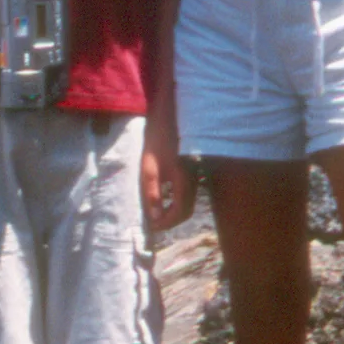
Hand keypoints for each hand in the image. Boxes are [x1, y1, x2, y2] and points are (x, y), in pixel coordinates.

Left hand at [142, 112, 196, 231]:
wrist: (171, 117)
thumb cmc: (158, 140)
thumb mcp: (149, 168)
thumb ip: (152, 193)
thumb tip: (154, 216)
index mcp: (183, 183)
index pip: (179, 213)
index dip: (166, 223)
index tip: (152, 227)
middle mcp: (193, 183)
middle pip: (186, 212)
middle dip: (170, 221)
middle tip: (154, 223)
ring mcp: (194, 177)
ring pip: (188, 203)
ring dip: (174, 213)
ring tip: (157, 213)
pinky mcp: (192, 171)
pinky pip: (188, 194)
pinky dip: (177, 202)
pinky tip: (165, 198)